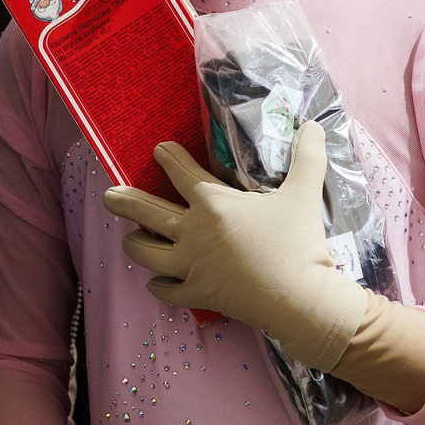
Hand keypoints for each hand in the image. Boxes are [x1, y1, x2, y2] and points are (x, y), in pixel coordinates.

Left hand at [102, 123, 369, 372]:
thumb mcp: (303, 194)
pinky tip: (154, 283)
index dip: (167, 157)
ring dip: (135, 245)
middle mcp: (193, 232)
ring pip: (148, 254)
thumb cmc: (298, 243)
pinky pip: (168, 291)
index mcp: (213, 203)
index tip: (159, 149)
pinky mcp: (199, 294)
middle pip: (147, 212)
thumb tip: (316, 126)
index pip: (180, 172)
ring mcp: (191, 266)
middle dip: (124, 202)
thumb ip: (308, 158)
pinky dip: (158, 286)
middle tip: (108, 195)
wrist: (298, 298)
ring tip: (127, 239)